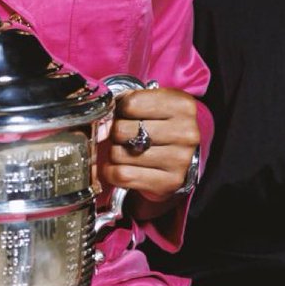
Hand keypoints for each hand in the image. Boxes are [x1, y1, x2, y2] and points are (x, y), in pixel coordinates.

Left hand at [100, 87, 199, 205]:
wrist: (181, 156)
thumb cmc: (160, 124)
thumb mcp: (150, 103)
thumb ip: (122, 104)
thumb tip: (100, 129)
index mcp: (181, 105)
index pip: (130, 104)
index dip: (120, 109)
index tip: (126, 114)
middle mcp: (184, 132)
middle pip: (122, 130)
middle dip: (116, 133)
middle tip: (126, 135)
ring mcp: (179, 159)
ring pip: (119, 154)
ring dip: (116, 153)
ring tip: (128, 150)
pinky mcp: (169, 182)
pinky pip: (122, 175)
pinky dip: (112, 171)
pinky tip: (121, 166)